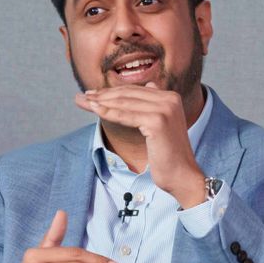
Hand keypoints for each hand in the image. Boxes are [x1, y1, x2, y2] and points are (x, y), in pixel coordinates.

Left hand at [73, 86, 207, 205]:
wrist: (182, 177)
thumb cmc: (168, 156)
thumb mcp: (161, 125)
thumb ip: (154, 105)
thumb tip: (149, 86)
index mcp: (170, 97)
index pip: (134, 91)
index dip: (111, 92)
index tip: (92, 94)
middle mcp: (170, 99)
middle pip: (127, 94)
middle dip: (101, 95)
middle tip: (81, 97)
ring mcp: (165, 109)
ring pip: (124, 103)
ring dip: (100, 102)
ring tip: (82, 102)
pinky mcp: (157, 122)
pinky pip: (126, 116)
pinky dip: (108, 112)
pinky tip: (94, 110)